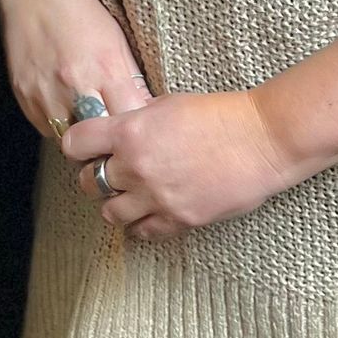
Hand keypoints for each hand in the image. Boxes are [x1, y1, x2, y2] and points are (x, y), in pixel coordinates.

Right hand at [0, 0, 149, 138]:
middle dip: (109, 141)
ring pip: (70, 139)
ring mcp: (45, 93)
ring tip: (88, 118)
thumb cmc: (78, 4)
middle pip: (100, 139)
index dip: (136, 129)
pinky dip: (58, 124)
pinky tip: (64, 106)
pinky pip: (45, 127)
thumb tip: (142, 109)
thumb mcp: (116, 37)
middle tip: (115, 135)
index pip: (129, 122)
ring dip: (82, 134)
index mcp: (106, 68)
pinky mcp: (23, 94)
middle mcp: (75, 85)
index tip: (139, 130)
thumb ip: (129, 77)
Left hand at [62, 90, 289, 240]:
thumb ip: (135, 122)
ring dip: (115, 205)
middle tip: (109, 173)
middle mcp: (136, 167)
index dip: (77, 147)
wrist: (262, 140)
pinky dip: (141, 225)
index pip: (75, 144)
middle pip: (89, 183)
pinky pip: (143, 232)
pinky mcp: (179, 219)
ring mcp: (157, 197)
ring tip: (129, 196)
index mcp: (130, 132)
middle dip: (95, 177)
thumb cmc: (219, 115)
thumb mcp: (166, 105)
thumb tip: (115, 133)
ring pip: (110, 214)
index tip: (85, 148)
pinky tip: (149, 213)